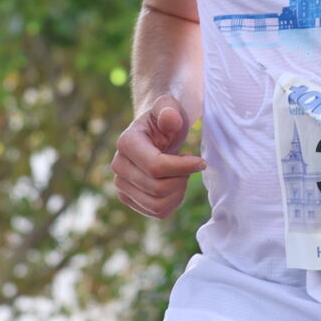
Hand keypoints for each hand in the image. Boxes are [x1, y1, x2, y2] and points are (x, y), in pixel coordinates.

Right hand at [113, 99, 203, 220]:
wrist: (156, 134)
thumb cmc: (167, 119)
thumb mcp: (171, 107)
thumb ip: (170, 109)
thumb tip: (169, 118)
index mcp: (126, 142)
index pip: (155, 167)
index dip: (183, 167)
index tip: (201, 162)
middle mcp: (118, 166)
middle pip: (157, 189)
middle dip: (181, 179)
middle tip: (190, 165)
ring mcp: (121, 184)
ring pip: (156, 205)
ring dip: (178, 193)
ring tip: (183, 175)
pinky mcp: (129, 198)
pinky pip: (156, 212)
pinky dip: (173, 203)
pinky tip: (176, 185)